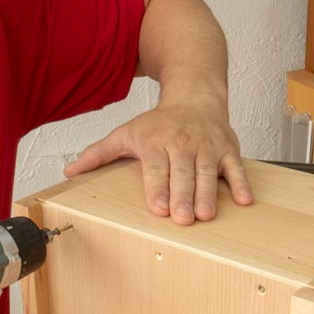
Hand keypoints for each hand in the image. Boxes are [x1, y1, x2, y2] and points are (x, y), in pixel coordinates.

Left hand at [63, 98, 252, 225]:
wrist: (195, 94)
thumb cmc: (159, 123)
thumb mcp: (126, 133)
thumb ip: (98, 154)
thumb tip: (68, 172)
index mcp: (156, 141)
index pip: (157, 167)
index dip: (158, 187)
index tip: (159, 207)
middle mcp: (182, 142)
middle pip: (182, 172)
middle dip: (183, 195)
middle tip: (184, 219)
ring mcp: (207, 146)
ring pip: (208, 172)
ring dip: (208, 194)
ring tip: (207, 215)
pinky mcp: (228, 149)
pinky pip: (236, 167)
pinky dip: (242, 183)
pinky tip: (245, 200)